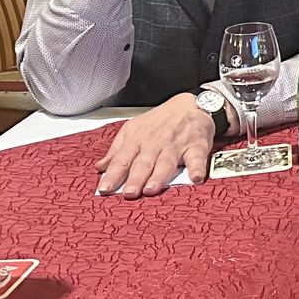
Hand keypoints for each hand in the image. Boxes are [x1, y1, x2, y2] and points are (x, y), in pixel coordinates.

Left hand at [95, 93, 215, 197]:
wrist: (189, 105)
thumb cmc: (159, 121)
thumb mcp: (133, 130)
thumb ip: (117, 150)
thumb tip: (100, 167)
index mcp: (137, 140)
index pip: (122, 160)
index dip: (113, 175)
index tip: (105, 189)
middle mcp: (155, 143)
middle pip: (143, 163)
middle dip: (135, 178)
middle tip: (129, 193)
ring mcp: (176, 145)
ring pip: (166, 162)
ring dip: (159, 176)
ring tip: (151, 189)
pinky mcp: (197, 146)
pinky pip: (197, 158)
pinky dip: (197, 168)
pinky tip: (195, 178)